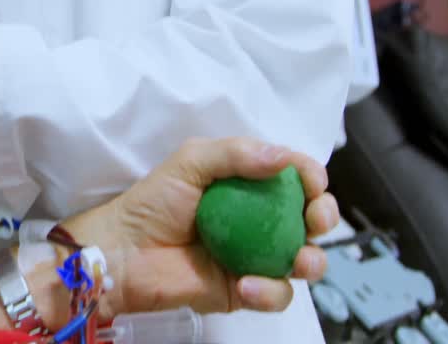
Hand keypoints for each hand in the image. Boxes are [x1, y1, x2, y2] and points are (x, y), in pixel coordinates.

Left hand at [66, 138, 338, 316]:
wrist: (123, 253)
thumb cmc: (151, 204)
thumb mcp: (189, 163)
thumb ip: (234, 154)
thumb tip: (283, 157)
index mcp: (246, 184)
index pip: (293, 176)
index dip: (311, 176)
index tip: (312, 181)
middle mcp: (257, 219)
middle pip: (309, 218)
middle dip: (324, 217)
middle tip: (315, 219)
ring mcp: (253, 255)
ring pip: (304, 260)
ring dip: (313, 260)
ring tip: (299, 260)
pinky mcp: (243, 289)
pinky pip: (275, 294)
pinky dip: (270, 291)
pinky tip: (246, 283)